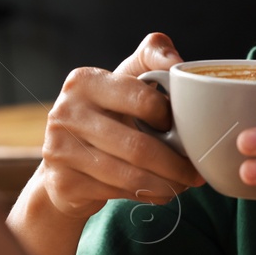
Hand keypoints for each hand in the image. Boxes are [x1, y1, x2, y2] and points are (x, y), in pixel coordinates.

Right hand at [30, 31, 205, 213]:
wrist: (65, 163)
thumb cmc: (107, 114)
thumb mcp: (123, 80)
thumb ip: (151, 59)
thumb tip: (176, 61)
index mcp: (84, 81)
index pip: (141, 98)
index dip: (170, 116)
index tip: (186, 126)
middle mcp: (66, 112)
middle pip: (138, 146)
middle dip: (176, 163)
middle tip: (196, 171)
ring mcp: (60, 149)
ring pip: (130, 174)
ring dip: (167, 184)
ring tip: (184, 184)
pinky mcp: (63, 183)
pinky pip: (118, 193)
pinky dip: (148, 196)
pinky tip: (161, 192)